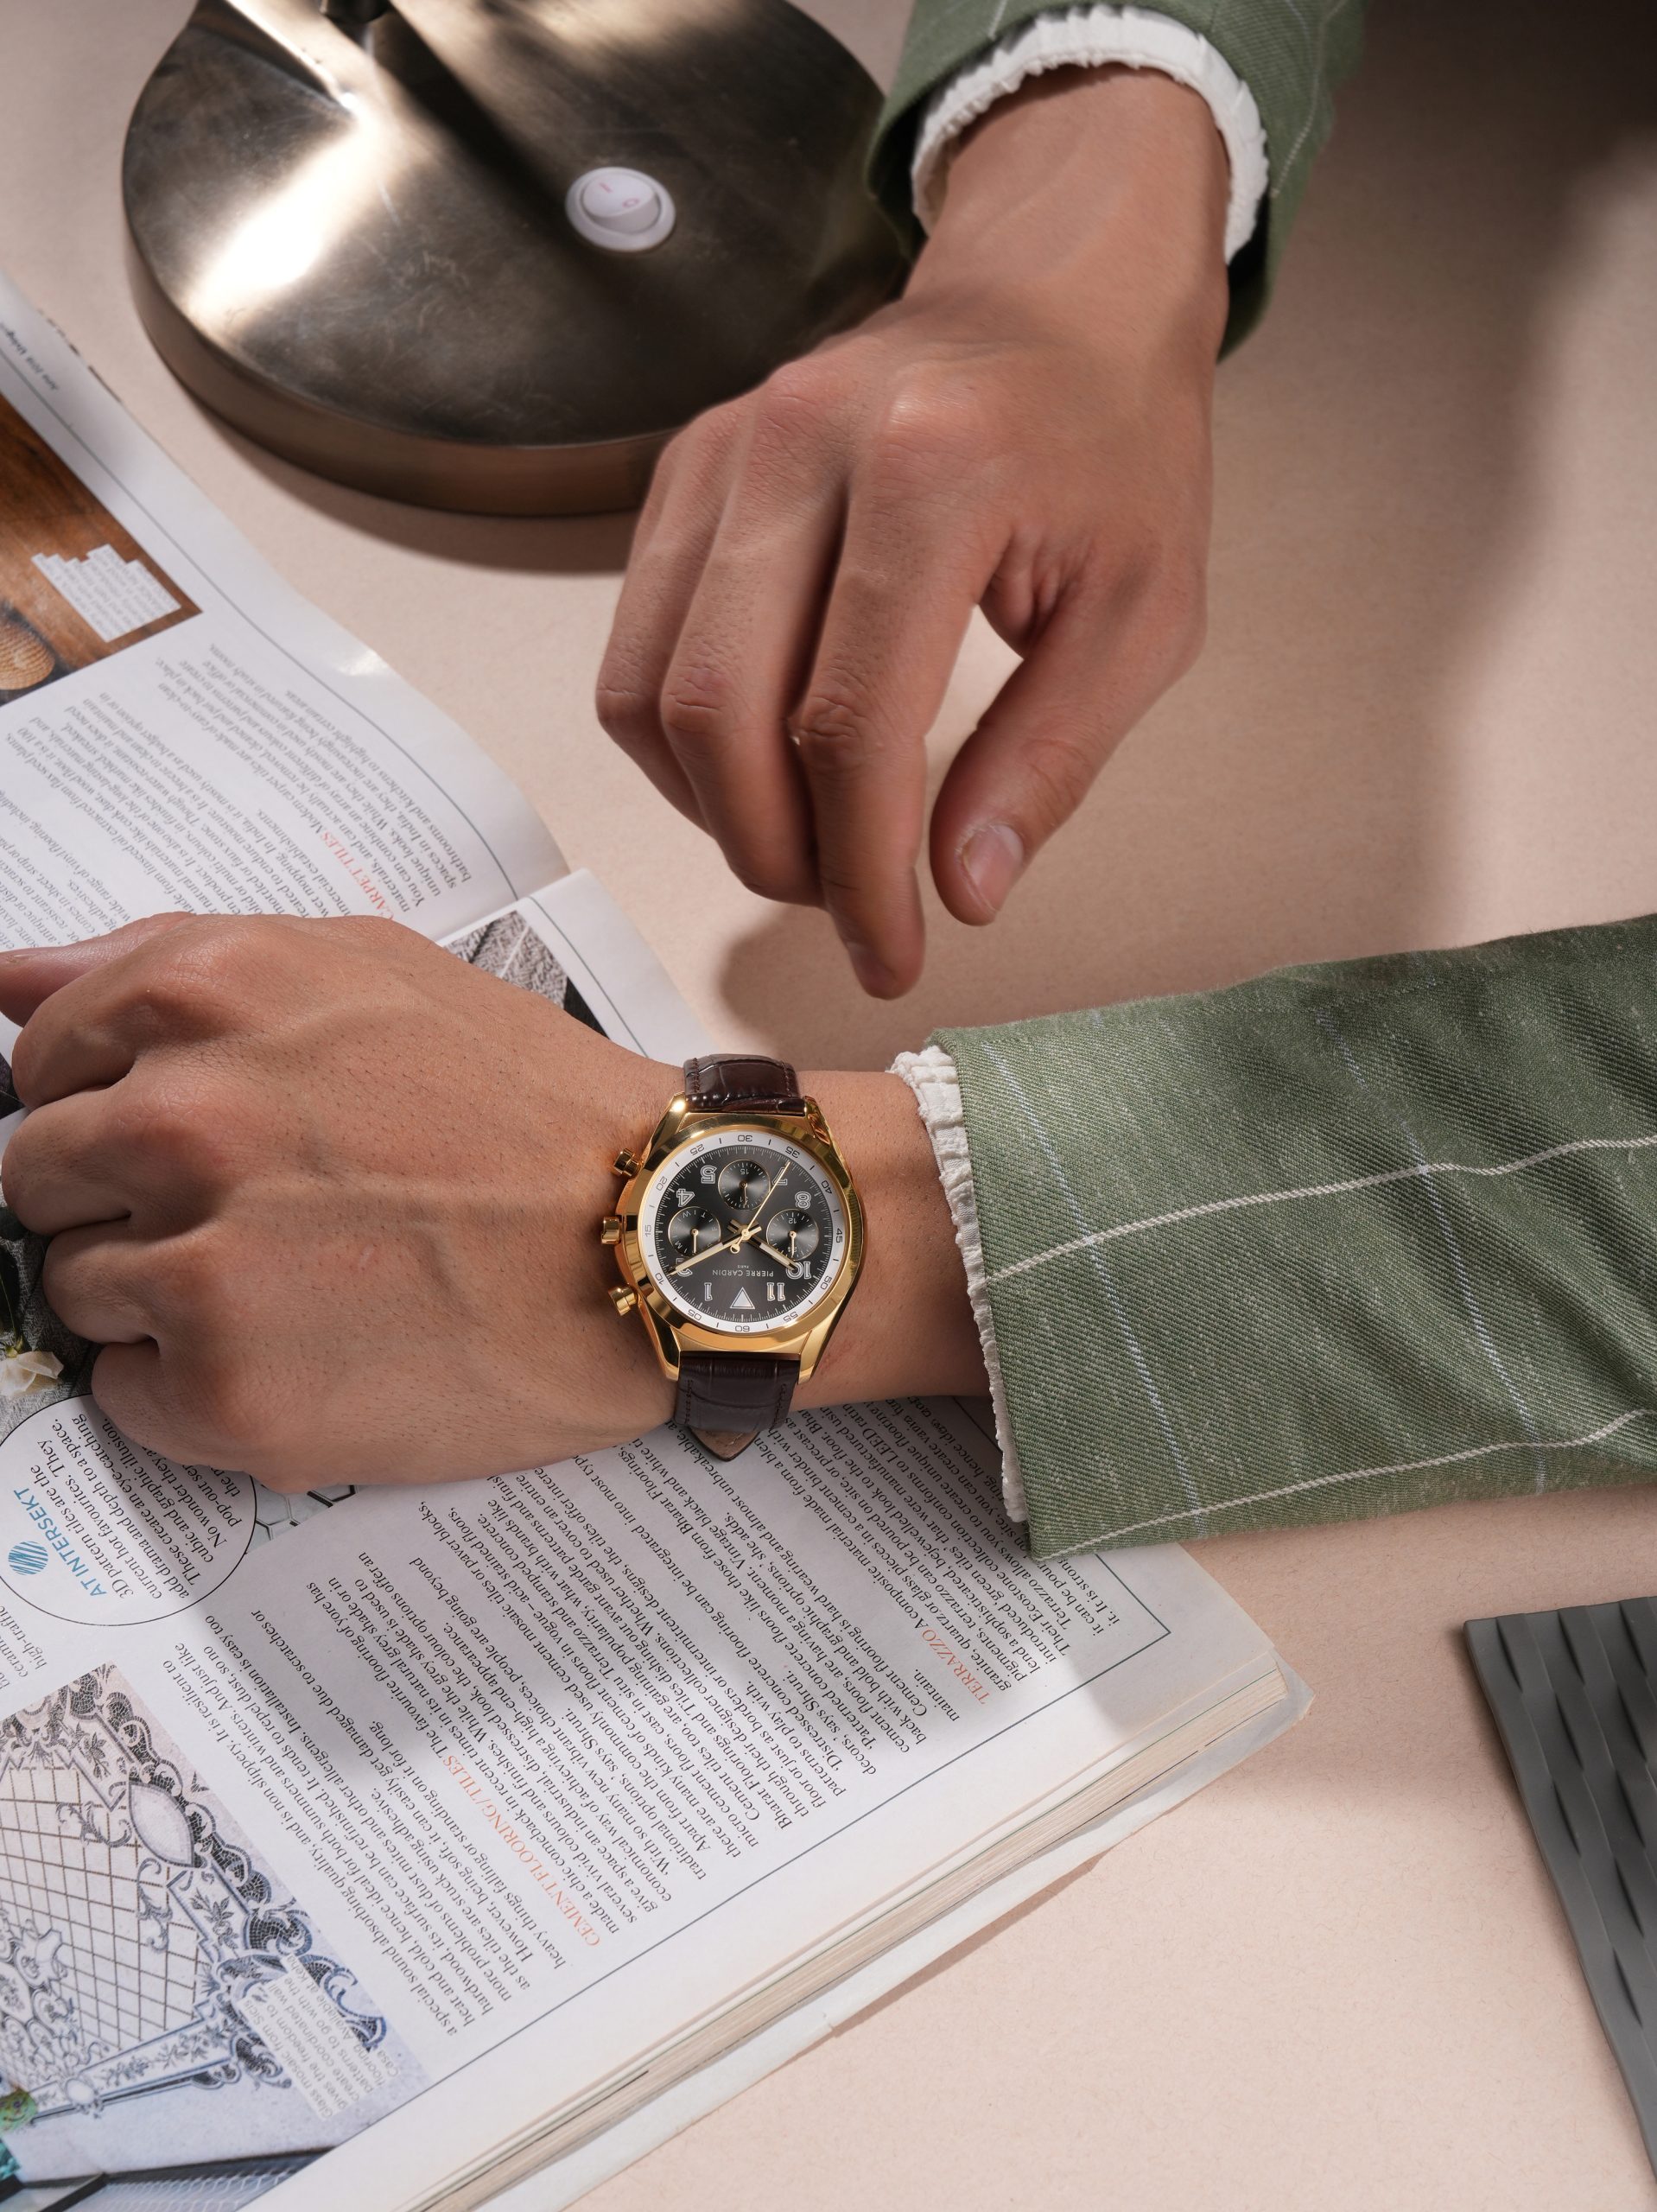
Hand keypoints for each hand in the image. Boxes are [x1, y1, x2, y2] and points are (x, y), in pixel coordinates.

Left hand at [0, 917, 982, 1486]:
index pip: (38, 1058)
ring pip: (74, 1293)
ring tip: (301, 1288)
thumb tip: (3, 976)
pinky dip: (194, 1390)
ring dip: (161, 1299)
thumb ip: (172, 956)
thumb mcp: (368, 967)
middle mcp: (181, 1120)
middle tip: (258, 1218)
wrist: (662, 1237)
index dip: (110, 1098)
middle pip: (33, 1179)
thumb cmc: (530, 1106)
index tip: (193, 1133)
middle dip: (120, 1200)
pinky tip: (307, 1354)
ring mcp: (199, 1263)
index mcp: (206, 992)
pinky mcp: (228, 1394)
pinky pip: (124, 1398)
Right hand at [596, 66, 1229, 996]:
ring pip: (650, 689)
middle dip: (772, 852)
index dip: (858, 872)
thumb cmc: (1110, 446)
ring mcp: (726, 449)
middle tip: (841, 908)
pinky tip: (758, 773)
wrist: (1055, 290)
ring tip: (803, 847)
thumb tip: (959, 892)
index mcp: (934, 472)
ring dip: (713, 810)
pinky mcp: (686, 469)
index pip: (849, 725)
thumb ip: (1050, 759)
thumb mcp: (1143, 614)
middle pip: (718, 711)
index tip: (891, 951)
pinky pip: (634, 646)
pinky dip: (680, 743)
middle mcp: (802, 444)